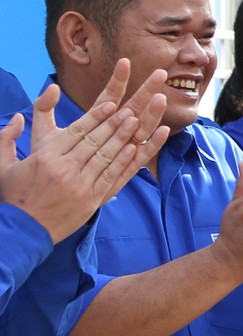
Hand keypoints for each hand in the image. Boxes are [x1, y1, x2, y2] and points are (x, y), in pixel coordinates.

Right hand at [0, 62, 169, 242]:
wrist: (23, 231)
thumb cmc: (14, 196)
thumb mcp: (3, 165)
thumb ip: (6, 138)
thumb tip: (17, 117)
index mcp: (45, 157)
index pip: (76, 131)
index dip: (95, 116)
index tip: (110, 104)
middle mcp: (64, 168)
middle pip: (94, 140)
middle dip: (113, 123)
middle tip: (129, 108)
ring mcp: (80, 184)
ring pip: (105, 155)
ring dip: (122, 137)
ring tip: (136, 122)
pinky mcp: (91, 199)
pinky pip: (111, 175)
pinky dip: (123, 160)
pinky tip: (133, 148)